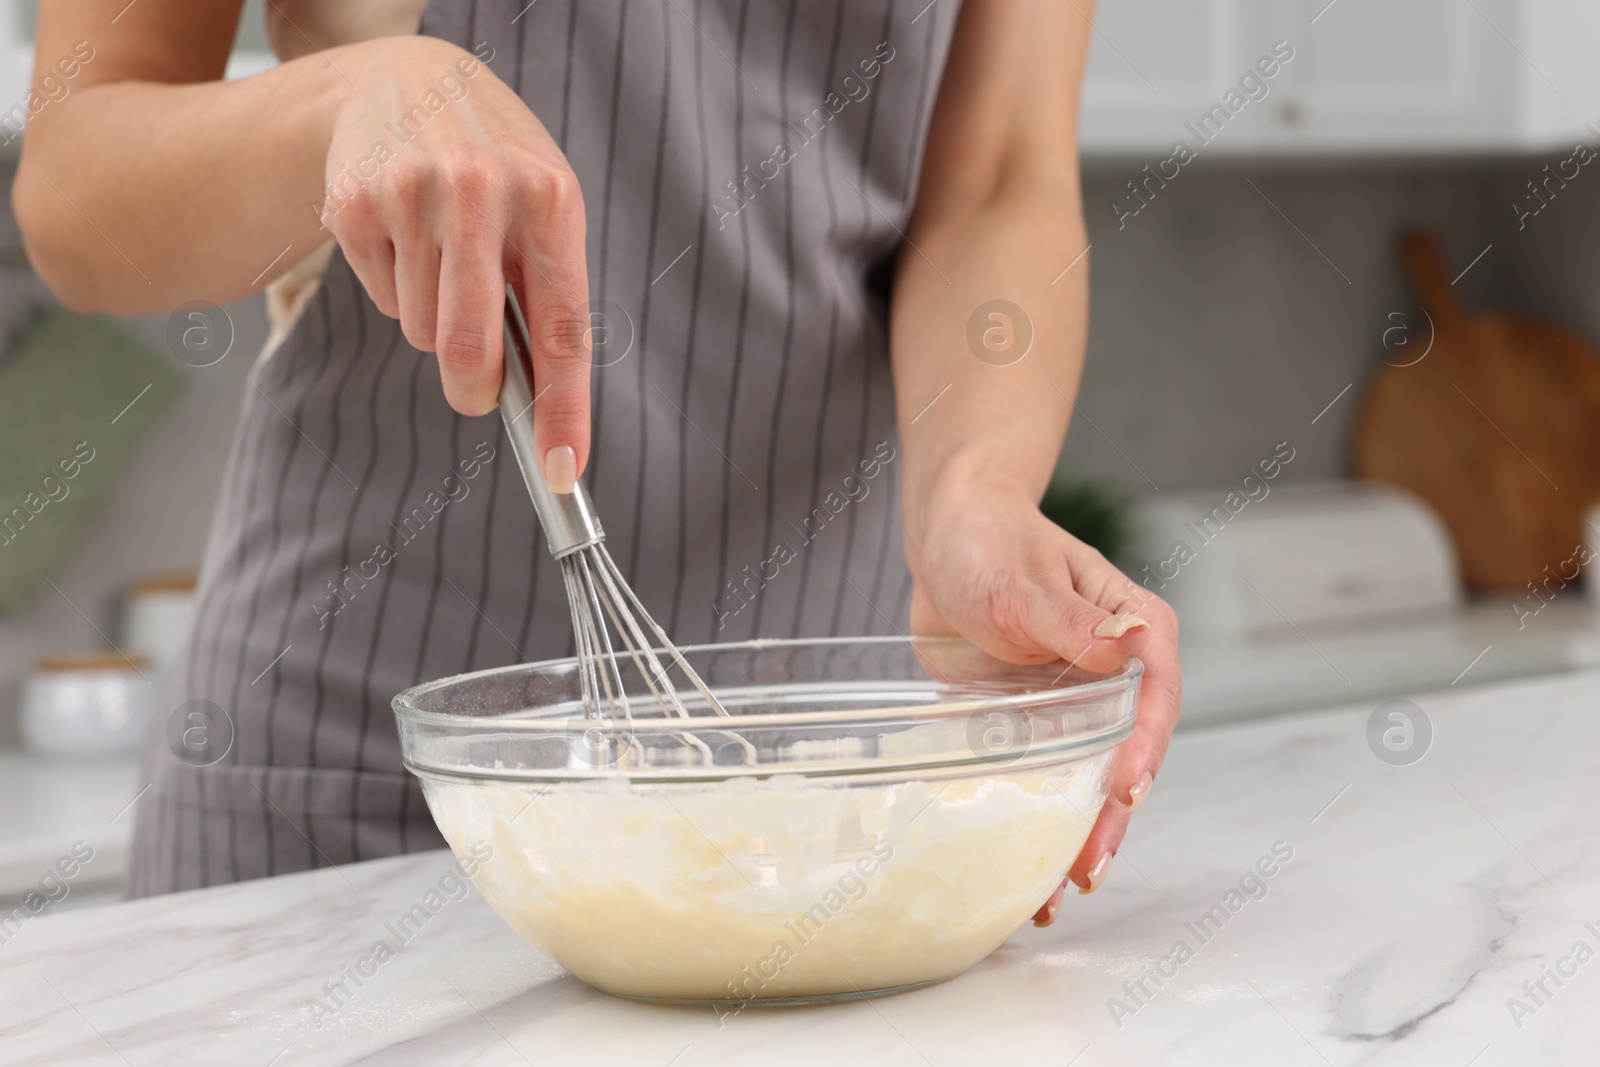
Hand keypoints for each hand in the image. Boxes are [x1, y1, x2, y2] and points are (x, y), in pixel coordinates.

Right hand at [322, 37, 589, 486]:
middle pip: (469, 348)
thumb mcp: (544, 207)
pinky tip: (405, 237)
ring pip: (422, 331)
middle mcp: (483, 191)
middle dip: (472, 388)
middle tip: (474, 393)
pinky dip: (397, 289)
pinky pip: (383, 300)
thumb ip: (548, 294)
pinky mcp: (355, 204)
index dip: (564, 409)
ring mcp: (412, 194)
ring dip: (434, 321)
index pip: (562, 329)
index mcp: (551, 199)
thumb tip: (540, 403)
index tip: (561, 469)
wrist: (406, 81)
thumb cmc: (496, 166)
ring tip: (443, 259)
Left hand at [906, 481, 1180, 923]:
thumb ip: (1072, 620)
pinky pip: (1039, 778)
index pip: (1155, 697)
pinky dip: (1032, 821)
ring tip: (1056, 893)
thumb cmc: (992, 538)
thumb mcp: (1025, 579)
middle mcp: (1113, 673)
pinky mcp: (1031, 721)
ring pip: (1085, 778)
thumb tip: (1129, 643)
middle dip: (1109, 817)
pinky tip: (1017, 868)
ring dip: (1074, 834)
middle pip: (1126, 754)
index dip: (1142, 749)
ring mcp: (1073, 702)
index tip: (1122, 791)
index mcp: (1133, 630)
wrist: (944, 535)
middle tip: (1087, 869)